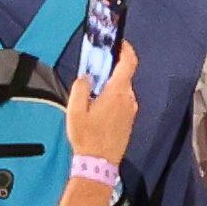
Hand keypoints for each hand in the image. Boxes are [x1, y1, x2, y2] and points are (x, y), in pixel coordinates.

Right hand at [64, 43, 139, 161]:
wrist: (99, 163)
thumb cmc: (87, 137)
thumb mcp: (75, 111)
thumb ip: (80, 88)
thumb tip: (86, 77)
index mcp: (118, 92)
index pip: (129, 63)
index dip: (126, 49)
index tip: (119, 42)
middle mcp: (129, 99)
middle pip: (123, 77)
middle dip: (110, 71)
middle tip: (95, 71)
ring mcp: (131, 110)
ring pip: (122, 91)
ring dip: (110, 87)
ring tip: (92, 95)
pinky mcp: (129, 120)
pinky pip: (123, 103)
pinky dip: (113, 99)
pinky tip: (98, 109)